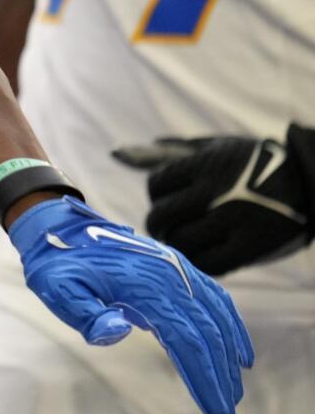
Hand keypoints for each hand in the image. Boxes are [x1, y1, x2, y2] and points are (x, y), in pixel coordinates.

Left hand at [9, 195, 251, 413]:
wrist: (61, 226)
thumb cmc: (58, 264)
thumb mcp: (58, 288)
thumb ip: (85, 314)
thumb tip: (116, 332)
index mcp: (145, 286)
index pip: (186, 341)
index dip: (203, 378)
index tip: (214, 412)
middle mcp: (171, 276)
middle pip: (209, 335)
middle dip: (220, 379)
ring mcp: (178, 270)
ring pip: (218, 319)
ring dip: (229, 358)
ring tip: (233, 394)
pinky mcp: (179, 268)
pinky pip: (217, 300)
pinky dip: (233, 328)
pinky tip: (240, 354)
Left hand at [114, 128, 313, 274]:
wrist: (311, 183)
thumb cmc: (255, 163)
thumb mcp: (216, 149)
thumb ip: (170, 154)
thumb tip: (119, 153)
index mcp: (205, 166)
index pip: (156, 185)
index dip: (157, 195)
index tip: (167, 199)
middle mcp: (215, 194)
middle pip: (162, 217)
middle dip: (159, 224)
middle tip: (166, 227)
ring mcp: (232, 223)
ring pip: (182, 243)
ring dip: (176, 245)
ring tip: (184, 241)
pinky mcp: (250, 248)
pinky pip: (209, 264)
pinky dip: (199, 262)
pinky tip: (203, 254)